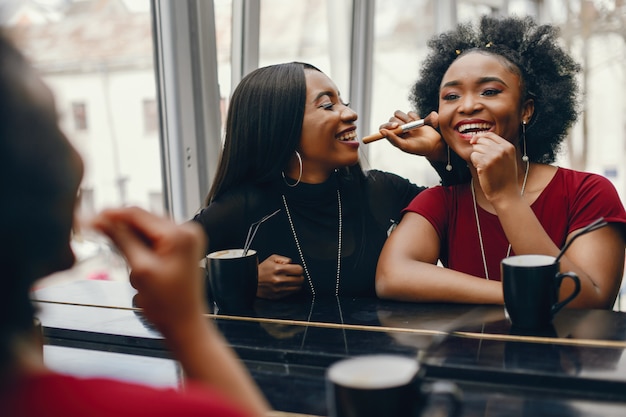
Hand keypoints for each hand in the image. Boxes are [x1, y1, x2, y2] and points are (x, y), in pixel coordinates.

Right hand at [91, 207, 206, 336]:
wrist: (185, 324)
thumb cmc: (169, 305)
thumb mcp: (140, 269)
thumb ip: (122, 240)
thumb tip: (103, 221)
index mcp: (179, 234)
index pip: (138, 213)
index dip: (111, 215)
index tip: (90, 218)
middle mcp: (186, 231)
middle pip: (142, 220)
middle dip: (120, 231)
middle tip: (95, 235)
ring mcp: (185, 239)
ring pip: (146, 230)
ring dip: (131, 244)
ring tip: (135, 272)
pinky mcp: (181, 248)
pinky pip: (154, 239)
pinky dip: (141, 250)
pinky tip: (140, 270)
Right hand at [257, 255, 304, 298]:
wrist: (251, 282)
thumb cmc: (261, 270)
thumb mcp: (271, 259)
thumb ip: (283, 258)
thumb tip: (292, 263)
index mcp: (279, 269)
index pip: (299, 270)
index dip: (299, 268)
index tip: (296, 269)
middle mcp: (280, 280)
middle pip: (300, 279)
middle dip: (299, 276)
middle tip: (294, 275)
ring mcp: (279, 289)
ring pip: (298, 287)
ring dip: (296, 284)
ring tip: (290, 280)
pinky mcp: (278, 296)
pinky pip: (291, 293)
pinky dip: (291, 289)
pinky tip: (286, 285)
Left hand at [379, 110, 445, 159]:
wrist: (435, 144)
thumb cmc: (419, 148)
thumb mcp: (405, 145)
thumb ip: (392, 139)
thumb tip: (381, 131)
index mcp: (393, 137)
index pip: (383, 127)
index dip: (388, 125)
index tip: (396, 126)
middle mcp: (397, 130)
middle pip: (391, 119)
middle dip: (401, 122)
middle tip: (409, 130)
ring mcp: (405, 123)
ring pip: (399, 114)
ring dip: (407, 119)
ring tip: (414, 127)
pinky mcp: (413, 119)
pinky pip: (409, 112)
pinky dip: (414, 116)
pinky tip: (419, 124)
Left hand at [469, 132, 519, 200]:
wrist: (506, 193)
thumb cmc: (504, 178)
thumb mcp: (507, 158)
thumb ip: (497, 148)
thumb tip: (477, 138)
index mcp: (509, 147)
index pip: (490, 135)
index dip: (480, 136)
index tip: (474, 141)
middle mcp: (502, 149)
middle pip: (481, 141)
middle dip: (478, 149)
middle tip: (485, 161)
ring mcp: (493, 156)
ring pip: (476, 149)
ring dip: (477, 157)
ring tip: (486, 167)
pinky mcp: (485, 163)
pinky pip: (473, 156)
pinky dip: (475, 163)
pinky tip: (482, 170)